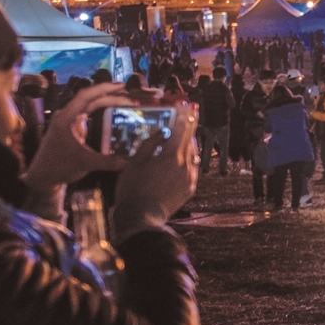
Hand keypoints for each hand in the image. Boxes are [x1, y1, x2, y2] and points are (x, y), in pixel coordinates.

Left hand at [22, 83, 133, 192]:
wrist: (41, 177)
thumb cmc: (58, 166)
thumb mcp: (85, 163)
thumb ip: (108, 162)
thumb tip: (130, 162)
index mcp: (66, 118)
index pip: (86, 96)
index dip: (104, 88)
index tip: (121, 86)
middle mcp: (67, 116)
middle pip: (91, 100)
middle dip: (112, 97)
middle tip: (131, 99)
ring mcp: (69, 122)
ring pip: (90, 107)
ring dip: (107, 104)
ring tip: (125, 103)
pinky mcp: (72, 129)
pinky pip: (88, 116)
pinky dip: (102, 114)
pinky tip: (114, 115)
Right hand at [113, 102, 198, 242]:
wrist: (141, 218)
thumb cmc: (133, 190)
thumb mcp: (134, 163)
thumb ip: (149, 144)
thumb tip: (161, 132)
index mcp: (171, 157)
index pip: (182, 129)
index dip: (184, 115)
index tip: (185, 106)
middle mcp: (185, 165)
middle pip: (190, 140)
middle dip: (188, 126)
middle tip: (188, 114)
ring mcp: (189, 178)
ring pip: (192, 154)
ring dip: (187, 144)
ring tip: (181, 137)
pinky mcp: (190, 188)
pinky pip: (191, 168)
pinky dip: (187, 159)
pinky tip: (180, 158)